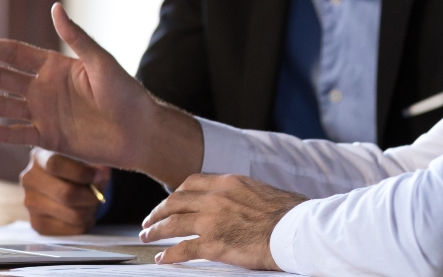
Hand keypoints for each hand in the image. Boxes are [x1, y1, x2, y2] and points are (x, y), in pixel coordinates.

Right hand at [0, 3, 203, 187]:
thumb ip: (76, 38)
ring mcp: (45, 113)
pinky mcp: (50, 138)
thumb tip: (56, 7)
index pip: (12, 53)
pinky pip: (19, 134)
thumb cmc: (127, 93)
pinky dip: (1, 133)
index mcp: (55, 65)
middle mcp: (44, 88)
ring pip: (2, 106)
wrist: (141, 131)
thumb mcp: (101, 62)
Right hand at [21, 148, 110, 234]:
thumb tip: (101, 174)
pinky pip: (71, 230)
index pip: (55, 164)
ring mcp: (30, 203)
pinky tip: (83, 214)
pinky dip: (84, 224)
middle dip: (91, 197)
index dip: (81, 172)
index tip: (100, 175)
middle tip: (98, 195)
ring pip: (73, 214)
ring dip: (90, 211)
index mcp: (40, 156)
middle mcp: (29, 179)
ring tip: (91, 204)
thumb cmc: (79, 168)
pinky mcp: (37, 224)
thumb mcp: (86, 158)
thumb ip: (93, 162)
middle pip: (66, 194)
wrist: (66, 187)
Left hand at [140, 174, 306, 269]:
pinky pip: (182, 249)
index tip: (170, 201)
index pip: (191, 183)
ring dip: (156, 231)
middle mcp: (215, 198)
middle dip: (158, 212)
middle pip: (175, 202)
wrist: (295, 229)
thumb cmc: (289, 212)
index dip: (176, 194)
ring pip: (173, 224)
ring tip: (147, 237)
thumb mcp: (262, 190)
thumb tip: (242, 200)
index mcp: (228, 182)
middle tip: (149, 220)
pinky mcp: (213, 244)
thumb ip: (243, 193)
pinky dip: (168, 255)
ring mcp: (212, 221)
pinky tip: (161, 258)